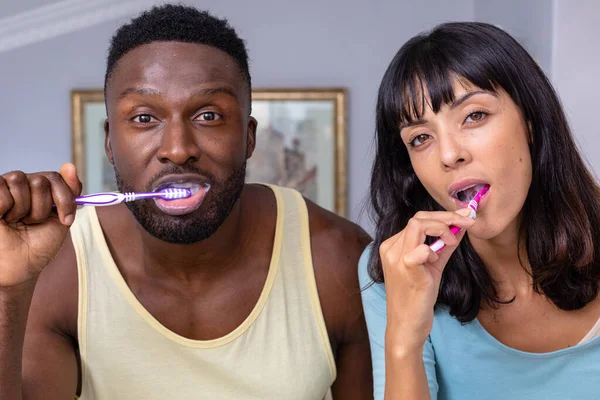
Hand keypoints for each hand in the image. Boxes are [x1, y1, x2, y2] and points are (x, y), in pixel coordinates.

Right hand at [0, 163, 80, 287]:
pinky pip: (1, 189)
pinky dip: (5, 207)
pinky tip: (2, 219)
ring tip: (17, 221)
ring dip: (24, 208)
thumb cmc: (39, 245)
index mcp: (41, 188)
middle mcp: (22, 184)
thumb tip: (70, 165)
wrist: (19, 267)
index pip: (56, 177)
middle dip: (42, 208)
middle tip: (32, 223)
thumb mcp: (62, 219)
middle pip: (40, 180)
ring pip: (20, 180)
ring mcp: (3, 187)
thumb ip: (69, 193)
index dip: (64, 198)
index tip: (66, 220)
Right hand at [380, 209, 474, 352]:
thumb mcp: (433, 267)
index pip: (418, 220)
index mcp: (393, 246)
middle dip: (447, 216)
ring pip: (418, 224)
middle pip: (418, 217)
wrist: (407, 327)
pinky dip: (435, 249)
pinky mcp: (407, 269)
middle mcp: (391, 249)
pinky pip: (422, 249)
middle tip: (468, 221)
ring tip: (452, 242)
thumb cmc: (417, 299)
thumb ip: (444, 246)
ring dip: (442, 228)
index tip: (465, 217)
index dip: (443, 216)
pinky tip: (436, 262)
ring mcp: (396, 258)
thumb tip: (460, 227)